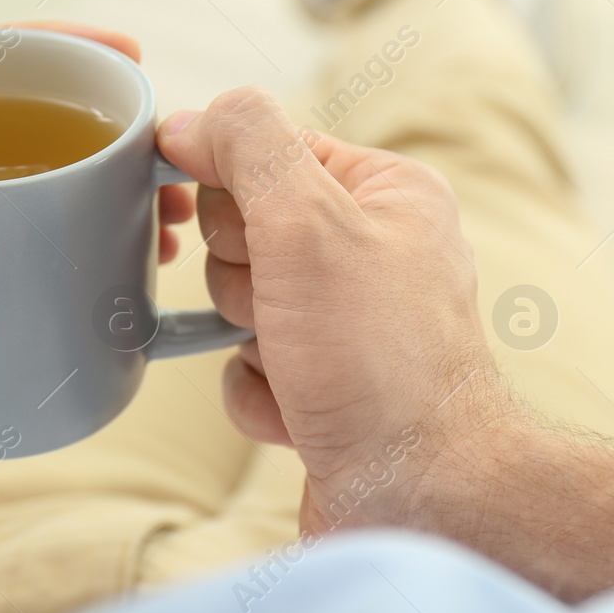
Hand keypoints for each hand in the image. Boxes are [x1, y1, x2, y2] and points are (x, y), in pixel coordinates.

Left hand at [0, 21, 189, 566]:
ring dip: (124, 192)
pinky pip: (61, 269)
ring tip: (171, 216)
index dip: (48, 51)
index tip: (120, 54)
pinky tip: (146, 268)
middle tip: (167, 157)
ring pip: (59, 199)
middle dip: (111, 132)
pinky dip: (110, 257)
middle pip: (31, 133)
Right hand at [156, 86, 511, 532]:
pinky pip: (245, 367)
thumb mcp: (307, 220)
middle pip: (244, 226)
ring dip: (250, 337)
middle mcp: (374, 249)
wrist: (418, 494)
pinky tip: (304, 408)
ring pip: (238, 299)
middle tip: (283, 304)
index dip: (232, 187)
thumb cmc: (378, 357)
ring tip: (302, 361)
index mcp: (386, 191)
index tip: (224, 220)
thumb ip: (250, 145)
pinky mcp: (326, 383)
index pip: (269, 148)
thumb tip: (196, 118)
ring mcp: (350, 321)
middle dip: (243, 273)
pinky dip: (261, 392)